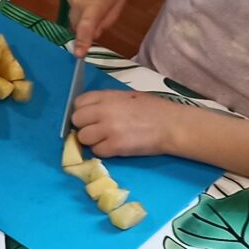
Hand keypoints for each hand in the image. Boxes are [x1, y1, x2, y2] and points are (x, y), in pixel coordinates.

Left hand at [68, 89, 190, 158]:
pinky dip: (104, 151)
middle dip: (84, 127)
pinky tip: (115, 148)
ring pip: (83, 138)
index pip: (78, 103)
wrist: (172, 125)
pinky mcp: (115, 146)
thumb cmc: (155, 109)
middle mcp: (104, 110)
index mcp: (108, 96)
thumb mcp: (129, 97)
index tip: (90, 118)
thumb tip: (92, 112)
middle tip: (97, 131)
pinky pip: (96, 151)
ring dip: (92, 141)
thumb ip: (108, 102)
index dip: (82, 112)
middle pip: (76, 121)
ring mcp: (108, 129)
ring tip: (107, 140)